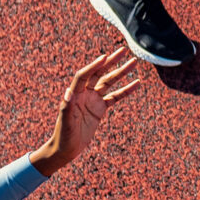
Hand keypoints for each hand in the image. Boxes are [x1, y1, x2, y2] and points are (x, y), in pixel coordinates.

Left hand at [32, 49, 143, 174]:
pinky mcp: (100, 109)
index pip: (85, 75)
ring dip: (121, 72)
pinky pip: (115, 97)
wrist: (67, 148)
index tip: (105, 57)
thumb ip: (67, 107)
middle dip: (111, 62)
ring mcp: (93, 100)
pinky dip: (126, 90)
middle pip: (99, 73)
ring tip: (134, 62)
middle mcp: (84, 93)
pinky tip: (136, 83)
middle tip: (123, 50)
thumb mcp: (65, 122)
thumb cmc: (64, 135)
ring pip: (109, 82)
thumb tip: (68, 92)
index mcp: (75, 94)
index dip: (94, 66)